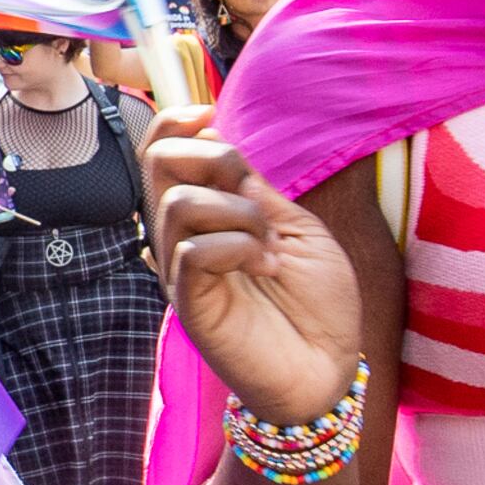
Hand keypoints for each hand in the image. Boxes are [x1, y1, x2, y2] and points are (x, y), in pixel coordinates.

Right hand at [146, 107, 362, 424]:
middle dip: (209, 158)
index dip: (175, 122)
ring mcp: (182, 270)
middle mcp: (185, 236)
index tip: (210, 114)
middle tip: (250, 189)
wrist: (328, 370)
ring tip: (269, 247)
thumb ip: (256, 192)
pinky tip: (265, 266)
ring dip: (238, 213)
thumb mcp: (297, 230)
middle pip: (156, 165)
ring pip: (178, 203)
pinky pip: (192, 249)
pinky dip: (237, 246)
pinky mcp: (189, 303)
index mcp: (210, 213)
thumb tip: (219, 144)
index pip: (163, 154)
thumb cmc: (318, 305)